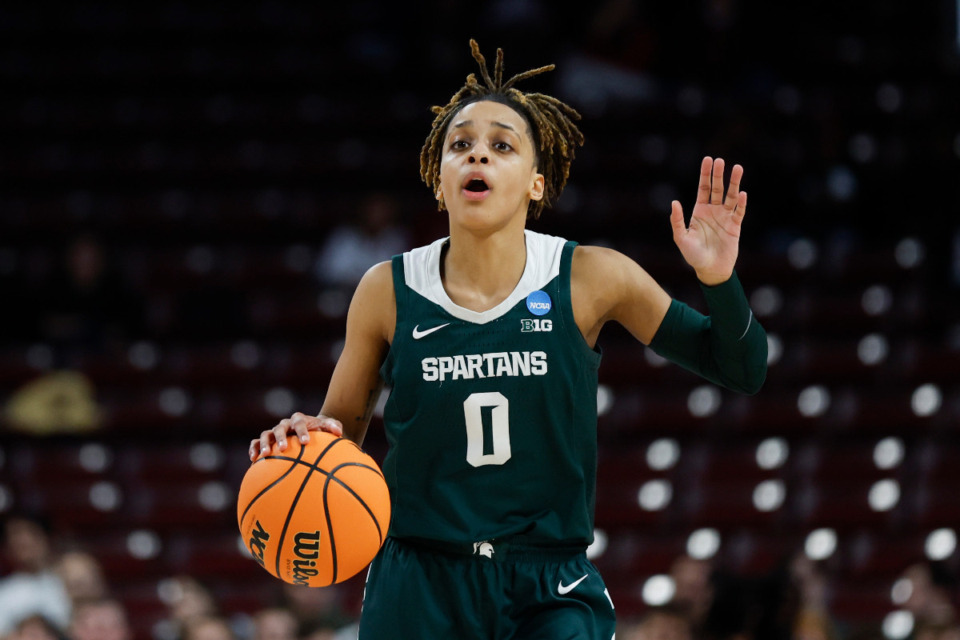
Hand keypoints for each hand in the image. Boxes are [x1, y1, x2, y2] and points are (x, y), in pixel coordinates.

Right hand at [249, 412, 343, 460]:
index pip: (299, 423)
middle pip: (280, 428)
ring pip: (266, 434)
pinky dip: (254, 448)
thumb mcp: (330, 425)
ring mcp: (275, 432)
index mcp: (299, 420)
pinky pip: (257, 442)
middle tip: (284, 449)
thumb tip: (339, 432)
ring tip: (265, 455)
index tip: (306, 442)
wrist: (312, 429)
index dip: (302, 431)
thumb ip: (333, 426)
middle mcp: (285, 424)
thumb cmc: (321, 429)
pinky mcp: (268, 440)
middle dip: (281, 438)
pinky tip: (253, 459)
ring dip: (265, 444)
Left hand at [670, 156, 746, 284]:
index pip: (703, 188)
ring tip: (737, 168)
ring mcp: (725, 218)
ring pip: (730, 196)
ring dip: (734, 183)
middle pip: (717, 188)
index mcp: (699, 211)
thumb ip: (677, 220)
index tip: (708, 160)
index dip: (705, 174)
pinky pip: (739, 212)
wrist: (710, 270)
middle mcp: (713, 211)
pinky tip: (742, 193)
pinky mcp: (735, 226)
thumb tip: (674, 202)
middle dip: (718, 175)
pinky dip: (741, 203)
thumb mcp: (681, 238)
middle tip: (720, 160)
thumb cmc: (693, 255)